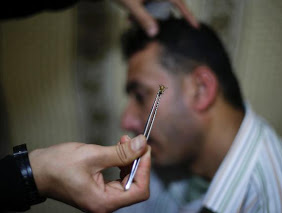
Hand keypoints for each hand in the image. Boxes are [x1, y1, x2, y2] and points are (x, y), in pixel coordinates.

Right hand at [29, 135, 150, 212]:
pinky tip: (119, 148)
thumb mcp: (93, 155)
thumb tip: (142, 144)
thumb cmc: (57, 166)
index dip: (145, 168)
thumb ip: (120, 152)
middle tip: (136, 142)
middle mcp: (105, 204)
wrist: (36, 171)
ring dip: (130, 160)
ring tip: (125, 141)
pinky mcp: (99, 190)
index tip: (145, 148)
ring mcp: (103, 198)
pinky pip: (119, 178)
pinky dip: (122, 162)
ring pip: (129, 180)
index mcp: (104, 201)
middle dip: (138, 161)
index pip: (139, 189)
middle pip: (136, 185)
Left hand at [115, 0, 198, 35]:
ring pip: (155, 5)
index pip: (178, 3)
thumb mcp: (131, 5)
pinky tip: (130, 16)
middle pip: (166, 5)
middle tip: (150, 25)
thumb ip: (143, 19)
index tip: (195, 25)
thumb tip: (154, 33)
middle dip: (158, 16)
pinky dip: (142, 10)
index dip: (188, 15)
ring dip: (147, 14)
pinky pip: (148, 3)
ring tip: (132, 19)